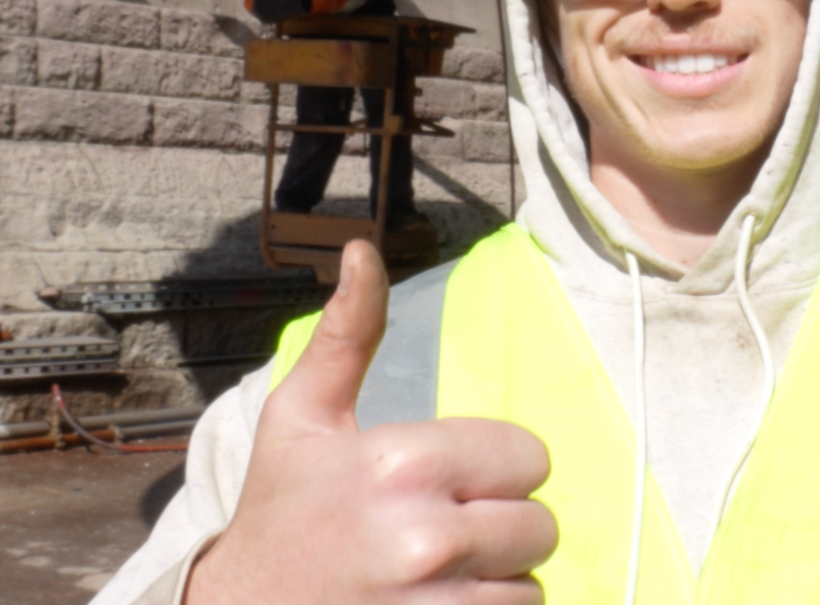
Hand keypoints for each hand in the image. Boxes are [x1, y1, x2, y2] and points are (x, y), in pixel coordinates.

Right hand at [185, 242, 555, 603]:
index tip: (446, 482)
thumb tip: (363, 249)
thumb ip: (349, 333)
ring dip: (494, 581)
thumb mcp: (301, 417)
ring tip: (434, 577)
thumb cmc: (279, 512)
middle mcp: (425, 539)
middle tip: (439, 532)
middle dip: (500, 526)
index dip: (495, 468)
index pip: (530, 457)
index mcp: (401, 464)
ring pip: (531, 584)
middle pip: (540, 525)